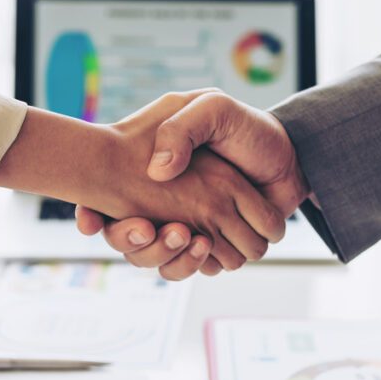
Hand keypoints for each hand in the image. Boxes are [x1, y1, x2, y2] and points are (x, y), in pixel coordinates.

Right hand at [0, 93, 285, 269]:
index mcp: (149, 175)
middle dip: (134, 243)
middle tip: (148, 229)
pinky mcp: (211, 248)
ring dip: (168, 256)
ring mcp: (186, 229)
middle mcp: (161, 206)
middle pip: (127, 244)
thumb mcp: (212, 109)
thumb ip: (183, 129)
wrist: (289, 157)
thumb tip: (158, 172)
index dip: (91, 216)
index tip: (91, 224)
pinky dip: (196, 264)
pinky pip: (192, 269)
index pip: (103, 202)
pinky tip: (206, 245)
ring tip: (191, 237)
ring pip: (157, 263)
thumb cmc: (245, 128)